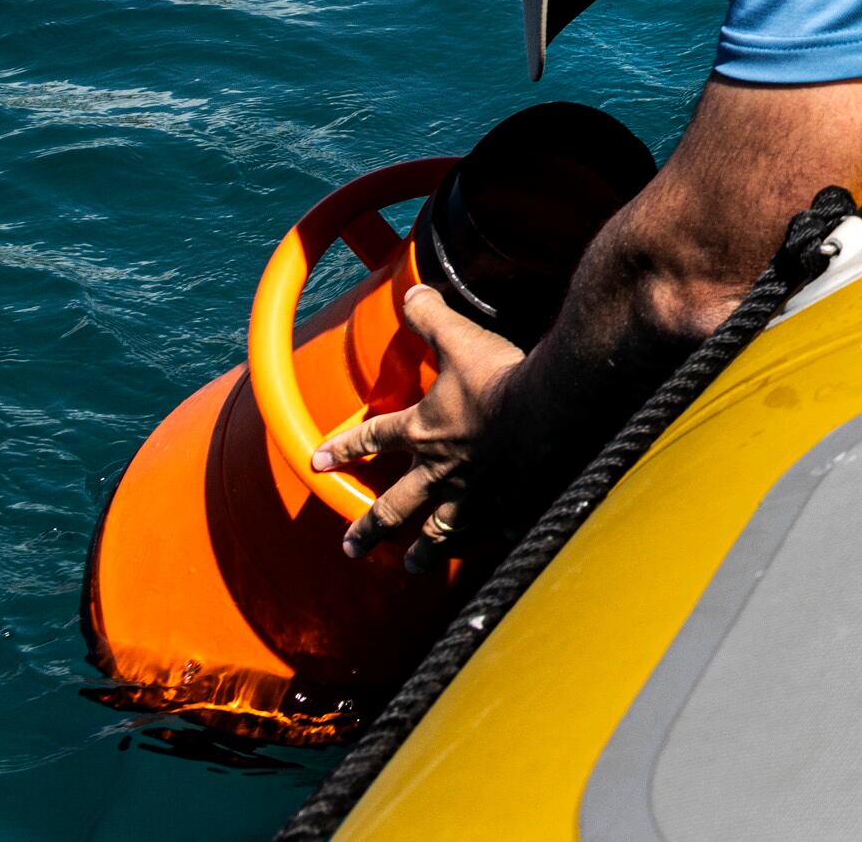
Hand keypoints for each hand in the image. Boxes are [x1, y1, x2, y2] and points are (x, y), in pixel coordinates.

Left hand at [310, 283, 525, 565]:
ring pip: (437, 533)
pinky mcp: (506, 507)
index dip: (341, 448)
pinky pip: (489, 534)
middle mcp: (439, 471)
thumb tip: (411, 294)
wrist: (547, 408)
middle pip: (394, 507)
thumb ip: (432, 317)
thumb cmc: (499, 376)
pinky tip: (483, 554)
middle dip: (368, 528)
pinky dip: (483, 547)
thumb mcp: (459, 338)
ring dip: (422, 552)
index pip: (370, 439)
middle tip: (351, 547)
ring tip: (411, 567)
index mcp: (423, 431)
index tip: (315, 462)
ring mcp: (472, 495)